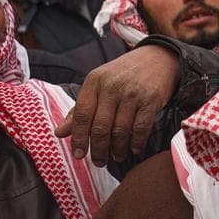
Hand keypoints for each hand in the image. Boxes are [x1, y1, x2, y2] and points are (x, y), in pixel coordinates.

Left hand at [54, 44, 179, 165]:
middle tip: (100, 162)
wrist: (159, 57)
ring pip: (120, 131)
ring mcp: (133, 93)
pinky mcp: (151, 100)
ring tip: (117, 156)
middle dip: (99, 150)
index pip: (82, 115)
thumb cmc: (124, 73)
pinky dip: (136, 143)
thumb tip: (59, 133)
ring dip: (118, 149)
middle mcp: (112, 86)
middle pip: (100, 127)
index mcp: (95, 81)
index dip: (79, 138)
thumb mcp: (99, 84)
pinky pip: (140, 128)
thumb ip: (80, 109)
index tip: (79, 155)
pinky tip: (134, 148)